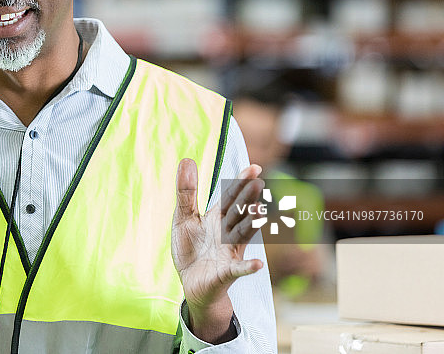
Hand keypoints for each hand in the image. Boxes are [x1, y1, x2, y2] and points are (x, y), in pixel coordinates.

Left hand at [171, 158, 263, 343]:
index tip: (254, 167)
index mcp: (218, 218)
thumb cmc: (191, 248)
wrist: (191, 283)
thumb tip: (187, 159)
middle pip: (239, 213)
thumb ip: (186, 192)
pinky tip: (257, 264)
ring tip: (260, 212)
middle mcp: (227, 233)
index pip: (231, 197)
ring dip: (252, 225)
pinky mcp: (225, 273)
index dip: (241, 182)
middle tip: (258, 183)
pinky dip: (247, 267)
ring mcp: (229, 252)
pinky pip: (238, 270)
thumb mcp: (184, 217)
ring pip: (242, 236)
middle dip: (248, 199)